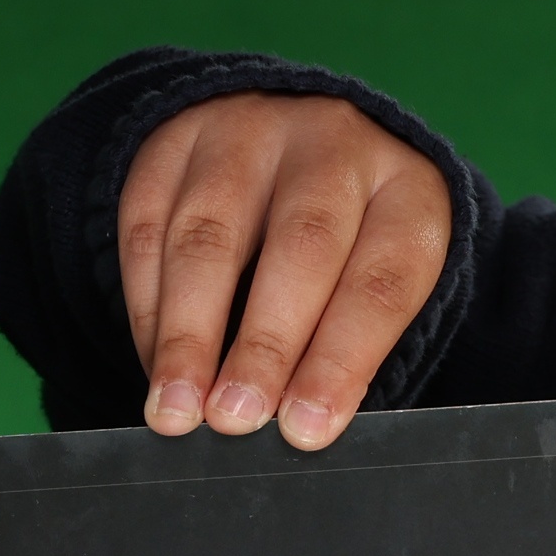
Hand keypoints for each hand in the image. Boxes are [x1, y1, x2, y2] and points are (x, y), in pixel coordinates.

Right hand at [118, 94, 451, 449]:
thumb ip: (347, 347)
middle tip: (235, 418)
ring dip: (188, 334)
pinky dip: (148, 305)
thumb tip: (296, 428)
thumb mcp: (379, 280)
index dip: (342, 360)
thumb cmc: (352, 247)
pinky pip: (149, 224)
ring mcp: (250, 127)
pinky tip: (154, 363)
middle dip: (263, 346)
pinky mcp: (177, 135)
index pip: (382, 282)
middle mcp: (334, 143)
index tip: (307, 426)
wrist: (299, 142)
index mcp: (408, 191)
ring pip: (209, 235)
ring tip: (178, 408)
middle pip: (301, 249)